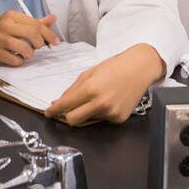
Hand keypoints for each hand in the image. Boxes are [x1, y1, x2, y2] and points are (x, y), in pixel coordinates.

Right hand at [0, 11, 59, 64]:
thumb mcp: (14, 22)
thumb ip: (34, 22)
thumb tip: (52, 19)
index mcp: (11, 15)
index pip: (36, 24)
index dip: (49, 34)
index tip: (56, 41)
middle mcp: (5, 25)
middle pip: (33, 35)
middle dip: (39, 44)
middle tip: (37, 46)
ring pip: (26, 49)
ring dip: (29, 54)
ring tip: (25, 52)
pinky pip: (15, 60)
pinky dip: (19, 61)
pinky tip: (15, 57)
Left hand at [45, 43, 163, 125]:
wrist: (139, 69)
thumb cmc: (115, 67)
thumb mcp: (89, 73)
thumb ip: (72, 89)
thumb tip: (59, 102)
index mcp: (91, 89)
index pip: (65, 105)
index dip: (54, 110)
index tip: (49, 113)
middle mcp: (101, 103)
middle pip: (73, 121)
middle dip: (67, 116)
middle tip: (68, 110)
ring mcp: (111, 113)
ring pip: (88, 120)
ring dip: (87, 112)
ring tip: (99, 97)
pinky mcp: (119, 119)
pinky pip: (102, 120)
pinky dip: (101, 113)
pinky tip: (109, 101)